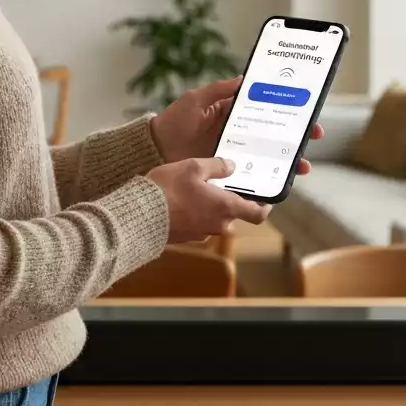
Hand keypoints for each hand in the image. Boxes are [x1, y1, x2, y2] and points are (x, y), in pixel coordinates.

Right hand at [147, 157, 271, 242]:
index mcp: (225, 208)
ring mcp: (201, 233)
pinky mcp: (185, 238)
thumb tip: (231, 167)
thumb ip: (216, 166)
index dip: (264, 207)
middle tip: (219, 184)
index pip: (256, 214)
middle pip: (232, 213)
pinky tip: (180, 201)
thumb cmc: (169, 188)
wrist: (139, 215)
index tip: (266, 200)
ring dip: (210, 206)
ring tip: (196, 190)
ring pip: (214, 218)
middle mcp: (218, 224)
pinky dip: (194, 214)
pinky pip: (197, 224)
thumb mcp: (193, 167)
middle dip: (228, 200)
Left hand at [149, 77, 323, 176]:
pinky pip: (251, 176)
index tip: (308, 115)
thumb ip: (220, 89)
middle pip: (274, 136)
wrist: (153, 150)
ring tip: (302, 166)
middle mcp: (238, 134)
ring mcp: (234, 155)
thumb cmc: (173, 121)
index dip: (289, 112)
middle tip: (312, 138)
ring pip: (268, 157)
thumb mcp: (196, 99)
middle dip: (296, 138)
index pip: (268, 111)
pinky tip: (277, 183)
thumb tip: (246, 79)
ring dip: (287, 162)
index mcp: (233, 113)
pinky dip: (266, 180)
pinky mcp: (227, 173)